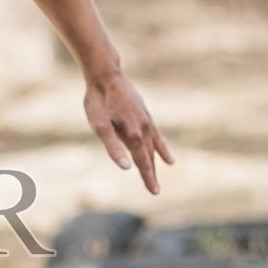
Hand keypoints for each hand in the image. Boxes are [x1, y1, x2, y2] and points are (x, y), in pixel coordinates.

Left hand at [83, 71, 173, 194]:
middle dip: (152, 173)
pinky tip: (164, 147)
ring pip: (154, 144)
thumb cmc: (98, 101)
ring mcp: (146, 119)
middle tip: (156, 190)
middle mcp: (143, 128)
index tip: (154, 192)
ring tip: (168, 166)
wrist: (105, 75)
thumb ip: (113, 147)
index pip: (143, 162)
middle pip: (149, 155)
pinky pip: (155, 132)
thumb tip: (127, 167)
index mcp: (133, 134)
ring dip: (158, 158)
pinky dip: (161, 142)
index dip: (148, 178)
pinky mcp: (144, 112)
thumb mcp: (100, 126)